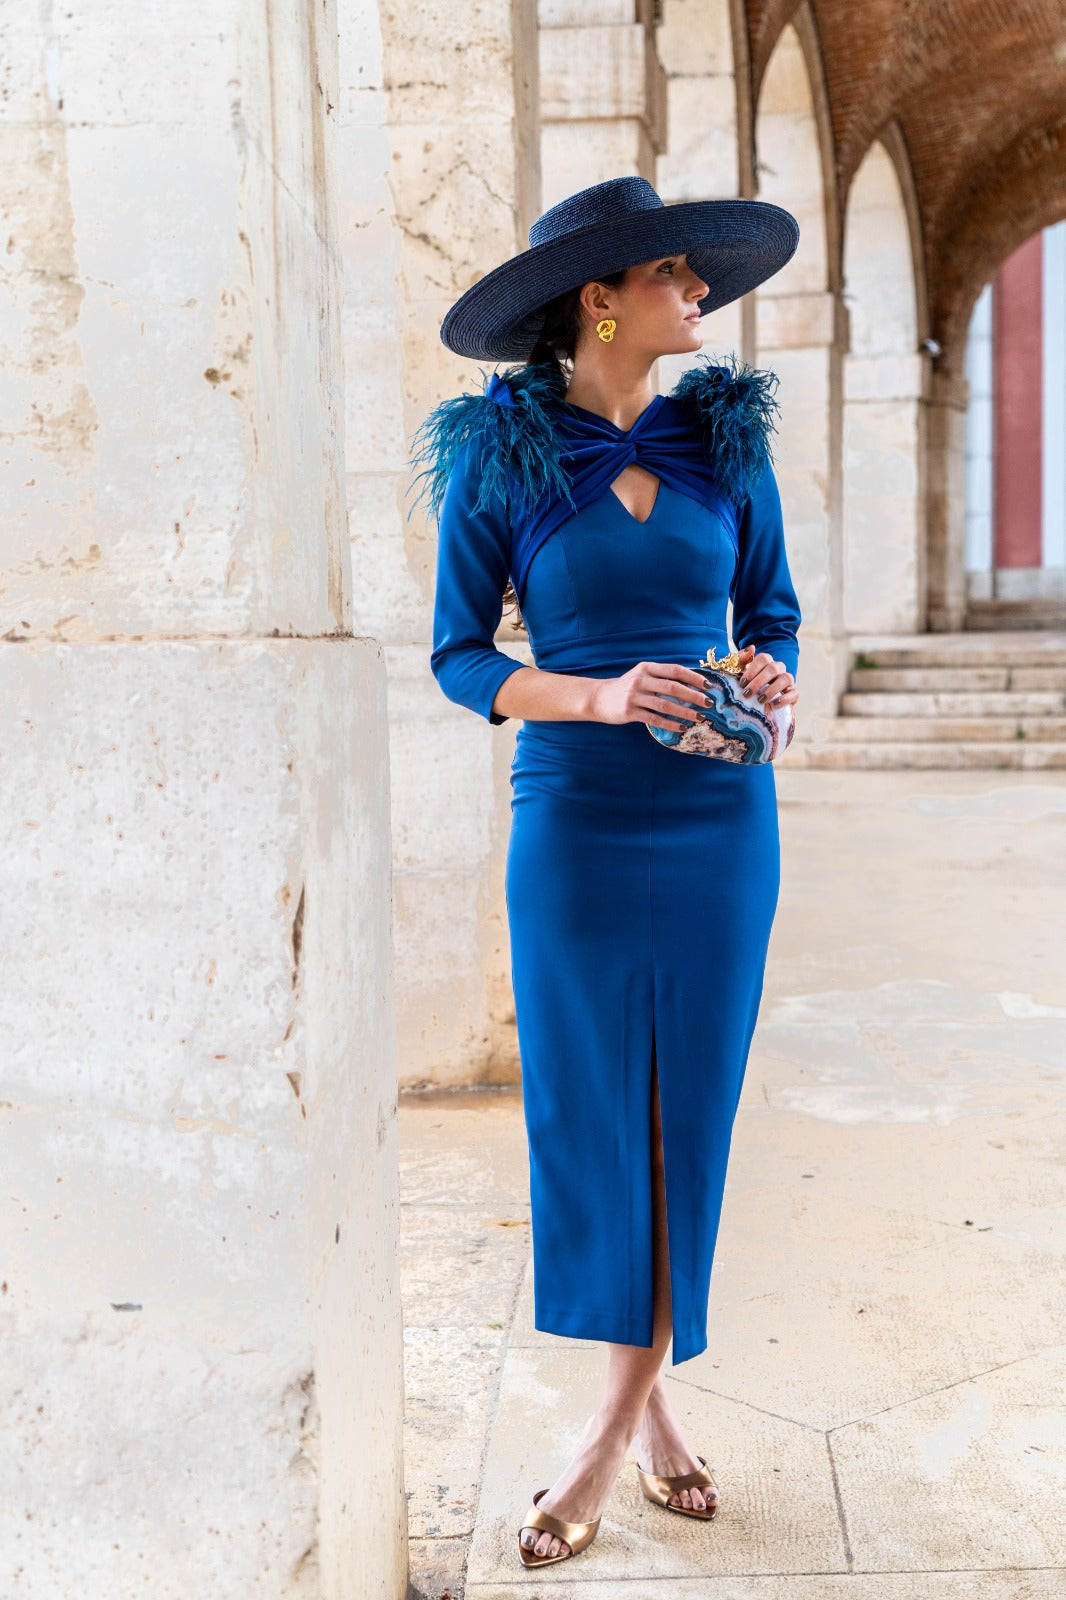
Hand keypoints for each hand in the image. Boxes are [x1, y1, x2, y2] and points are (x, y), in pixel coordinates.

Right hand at [589, 661, 710, 730]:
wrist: (598, 698)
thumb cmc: (626, 687)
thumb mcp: (642, 676)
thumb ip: (662, 677)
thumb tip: (691, 683)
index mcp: (646, 668)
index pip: (674, 670)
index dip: (693, 677)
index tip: (708, 685)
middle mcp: (640, 680)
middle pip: (672, 687)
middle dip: (693, 696)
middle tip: (708, 704)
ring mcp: (633, 696)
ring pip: (665, 705)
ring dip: (685, 712)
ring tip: (699, 718)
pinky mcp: (629, 712)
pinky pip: (654, 719)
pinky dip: (670, 724)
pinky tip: (681, 727)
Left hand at [736, 644, 798, 707]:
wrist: (752, 703)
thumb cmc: (745, 685)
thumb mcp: (738, 672)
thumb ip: (741, 659)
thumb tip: (752, 648)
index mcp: (766, 661)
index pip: (763, 658)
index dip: (752, 670)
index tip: (742, 683)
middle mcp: (778, 668)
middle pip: (773, 669)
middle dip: (758, 682)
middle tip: (747, 693)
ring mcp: (787, 681)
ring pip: (786, 678)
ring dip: (772, 689)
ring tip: (760, 700)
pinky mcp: (793, 694)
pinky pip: (794, 693)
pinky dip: (785, 699)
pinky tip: (774, 704)